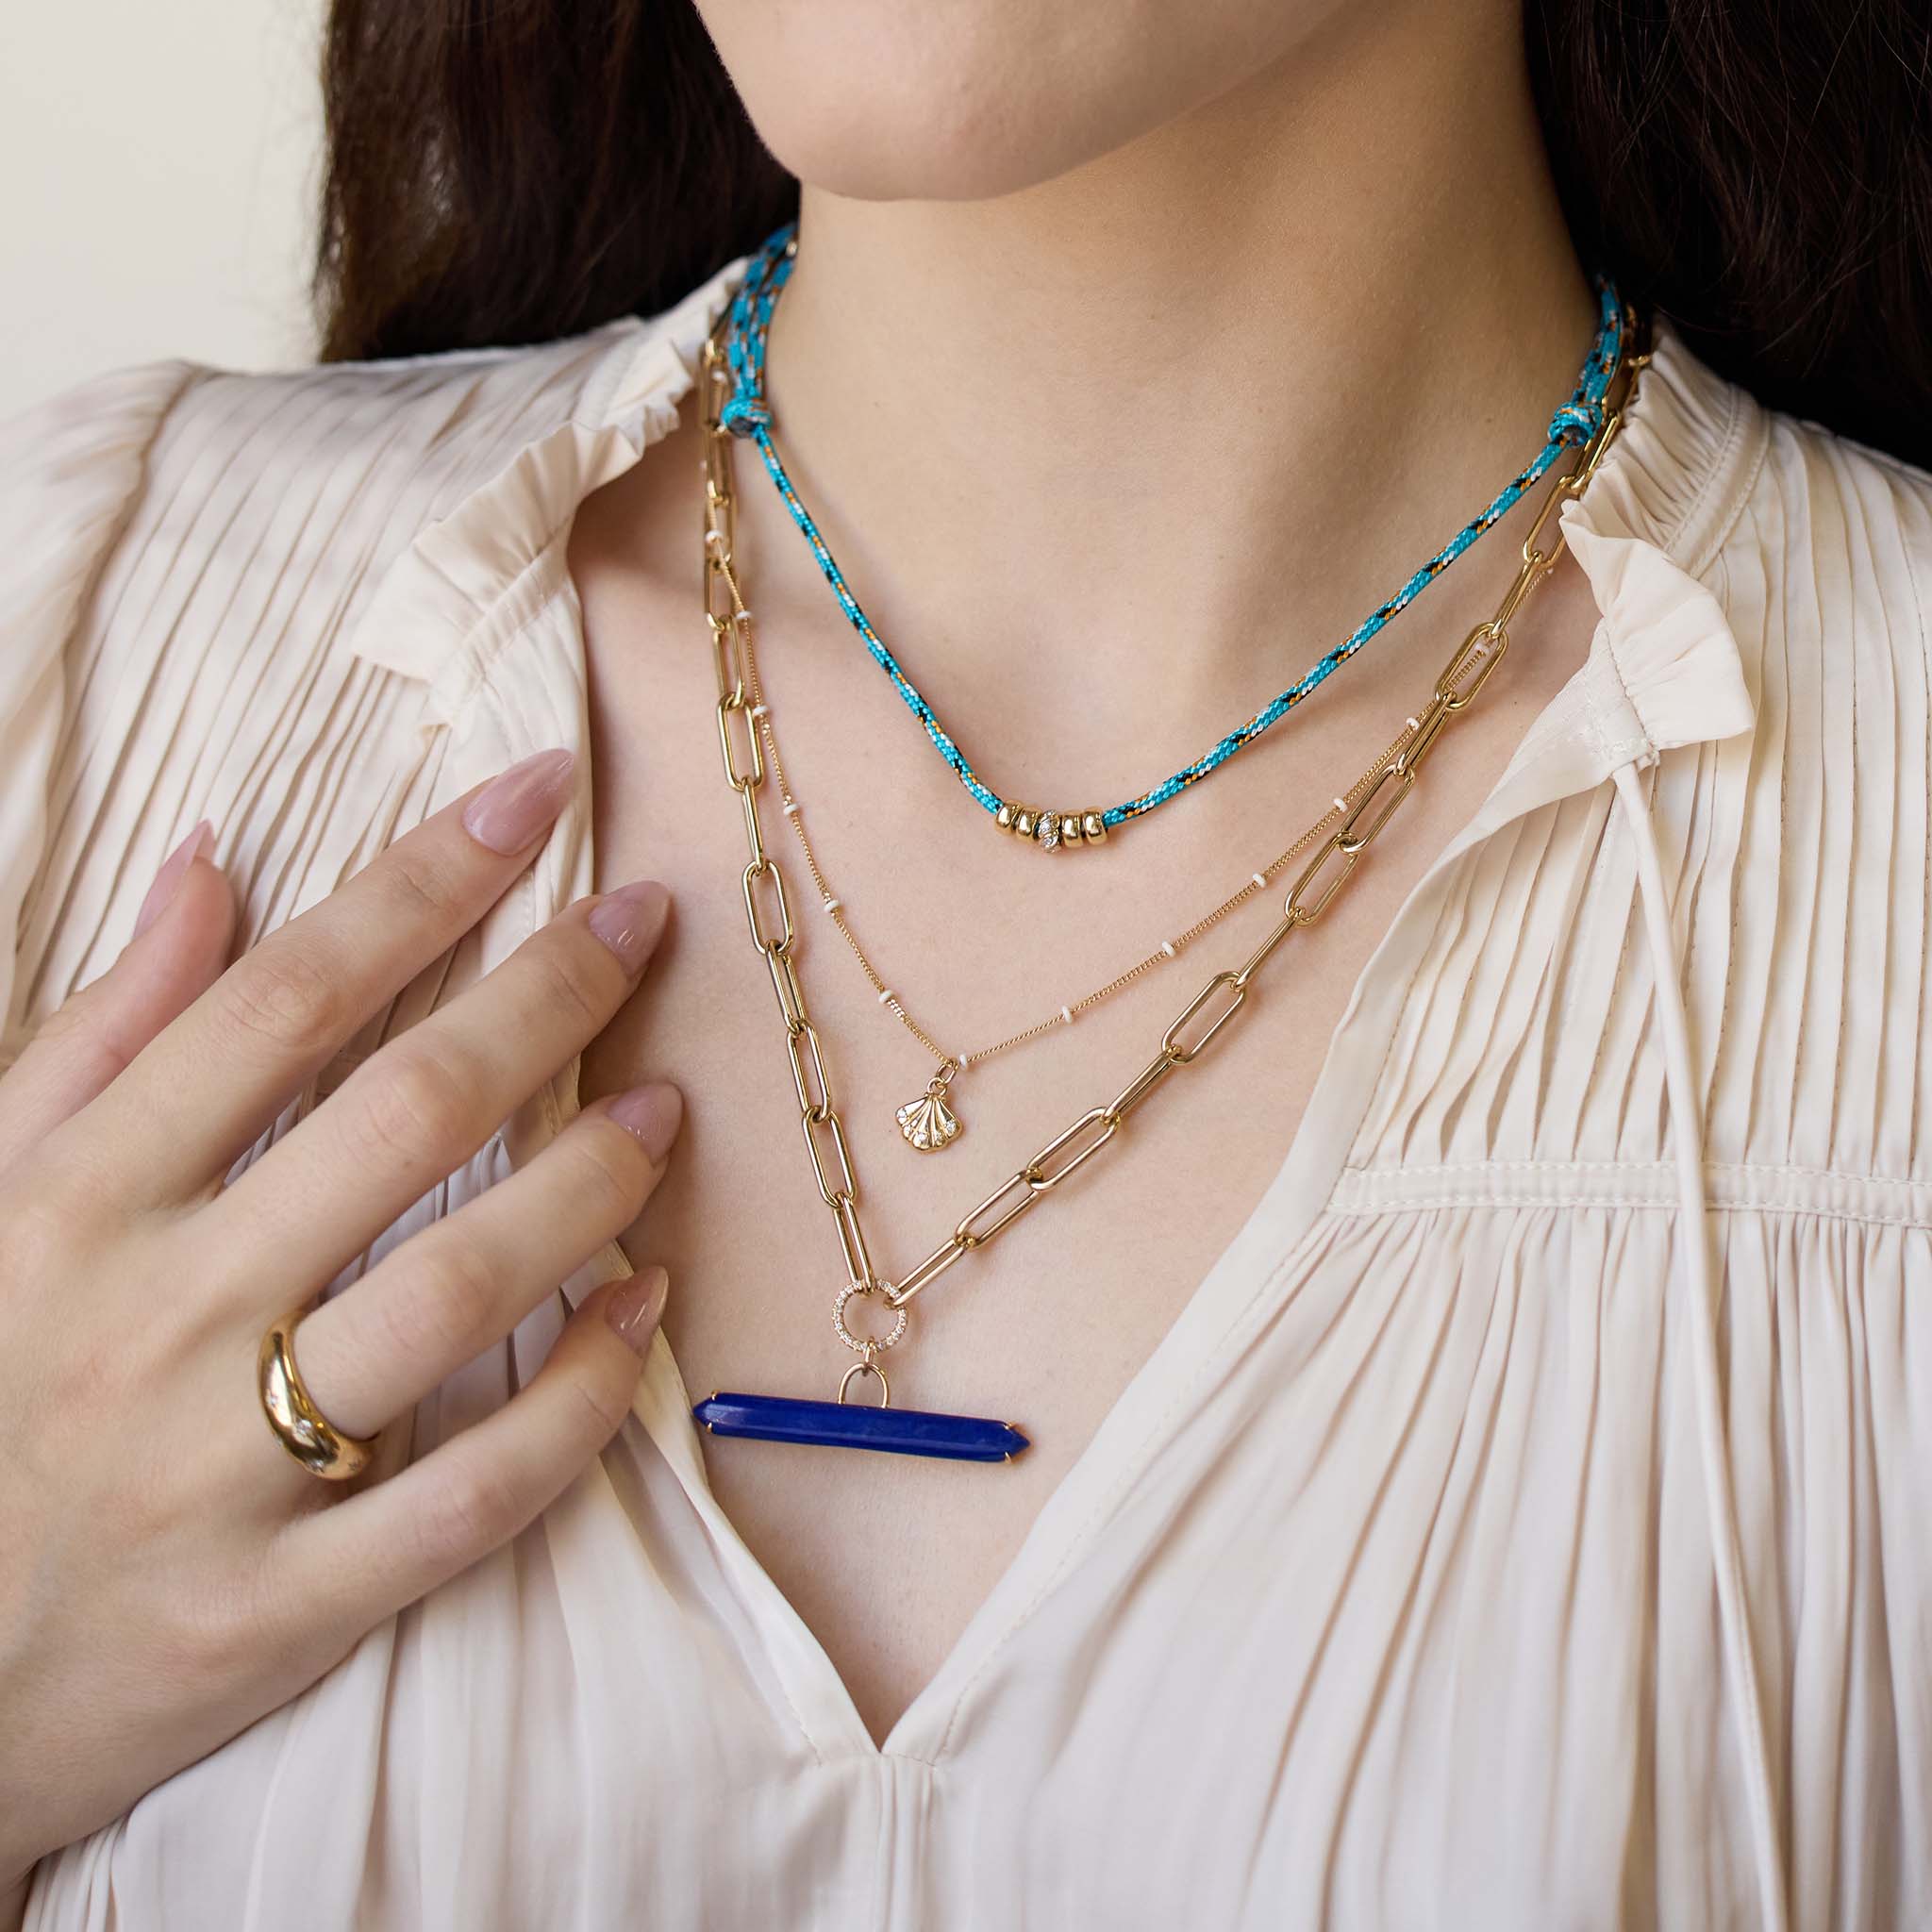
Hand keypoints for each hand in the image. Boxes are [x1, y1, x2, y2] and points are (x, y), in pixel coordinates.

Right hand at [0, 747, 682, 1889]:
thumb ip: (101, 1033)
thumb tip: (212, 862)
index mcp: (82, 1198)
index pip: (287, 998)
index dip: (428, 881)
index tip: (537, 797)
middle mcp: (162, 1315)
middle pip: (404, 1114)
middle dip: (545, 995)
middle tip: (644, 922)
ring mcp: (226, 1469)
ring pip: (457, 1292)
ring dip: (587, 1184)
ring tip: (665, 1108)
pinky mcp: (283, 1606)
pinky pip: (473, 1493)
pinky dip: (578, 1398)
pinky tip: (641, 1309)